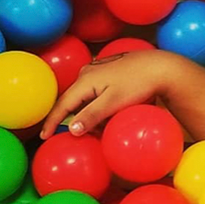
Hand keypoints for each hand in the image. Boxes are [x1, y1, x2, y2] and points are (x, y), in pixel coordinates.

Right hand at [39, 50, 173, 139]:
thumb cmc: (138, 84)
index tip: (44, 137)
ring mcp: (100, 69)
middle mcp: (88, 71)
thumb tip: (71, 129)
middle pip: (73, 99)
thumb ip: (91, 116)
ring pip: (86, 95)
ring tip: (100, 124)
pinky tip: (109, 111)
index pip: (63, 104)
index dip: (53, 121)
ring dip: (89, 111)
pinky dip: (98, 103)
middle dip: (74, 118)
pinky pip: (97, 90)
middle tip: (76, 134)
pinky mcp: (110, 70)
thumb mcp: (113, 103)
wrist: (161, 66)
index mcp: (86, 79)